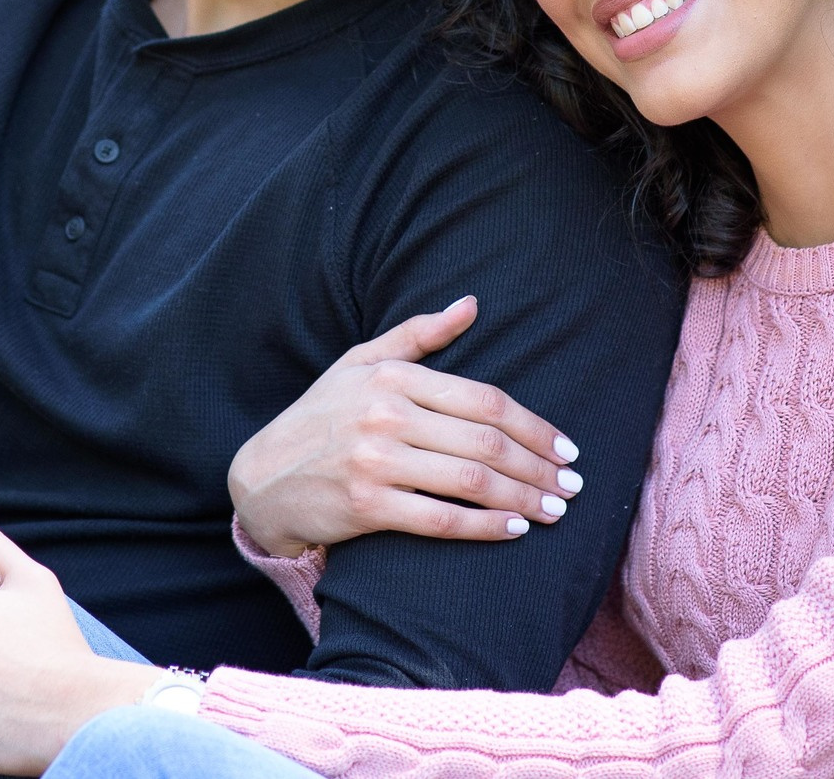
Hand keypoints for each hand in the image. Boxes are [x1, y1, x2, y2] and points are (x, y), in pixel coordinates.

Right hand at [227, 295, 581, 557]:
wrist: (262, 477)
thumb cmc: (320, 417)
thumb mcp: (358, 362)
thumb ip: (418, 334)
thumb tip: (472, 304)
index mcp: (392, 376)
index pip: (484, 399)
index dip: (534, 426)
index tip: (566, 448)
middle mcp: (385, 414)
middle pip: (485, 441)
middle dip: (538, 467)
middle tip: (571, 486)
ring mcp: (375, 461)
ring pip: (471, 481)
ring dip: (524, 498)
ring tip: (555, 511)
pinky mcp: (367, 507)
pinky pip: (441, 520)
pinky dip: (485, 527)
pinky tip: (515, 529)